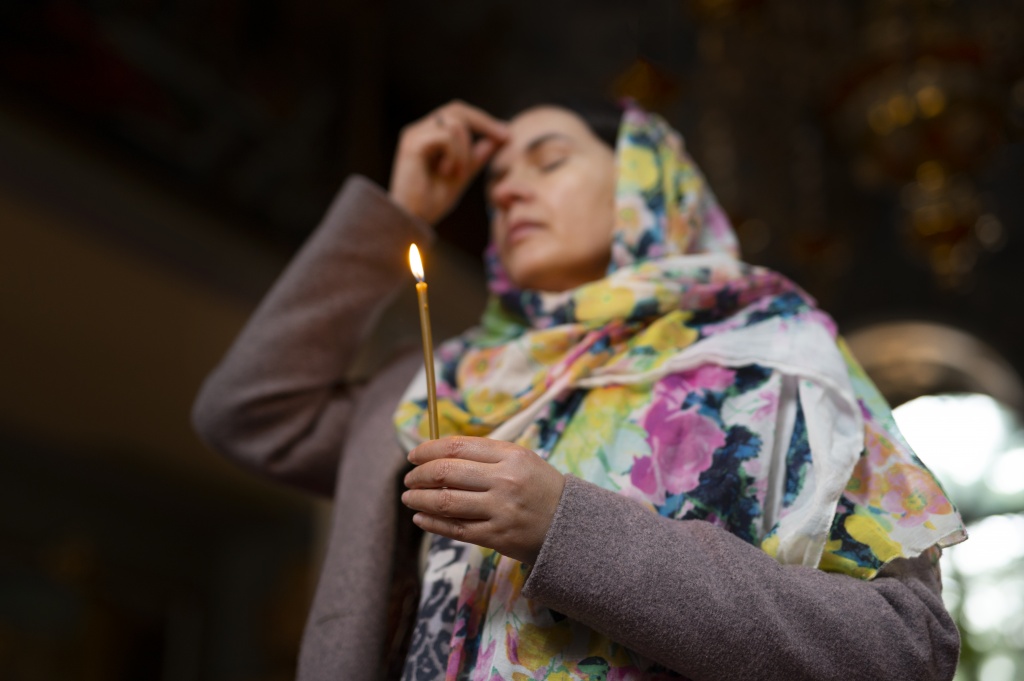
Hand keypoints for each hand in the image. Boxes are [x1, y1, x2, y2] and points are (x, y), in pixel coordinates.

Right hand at [388, 100, 508, 224]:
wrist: (412, 219)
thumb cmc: (430, 202)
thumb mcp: (461, 177)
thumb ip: (476, 158)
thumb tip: (496, 140)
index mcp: (428, 135)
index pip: (458, 114)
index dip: (483, 120)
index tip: (506, 134)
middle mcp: (419, 130)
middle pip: (457, 109)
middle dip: (484, 123)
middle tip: (503, 138)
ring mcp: (414, 135)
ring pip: (455, 124)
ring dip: (465, 150)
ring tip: (459, 172)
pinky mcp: (413, 144)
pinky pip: (446, 138)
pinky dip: (455, 155)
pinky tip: (446, 172)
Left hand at [402, 436, 565, 564]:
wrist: (571, 526)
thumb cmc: (540, 488)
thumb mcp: (521, 459)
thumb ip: (485, 454)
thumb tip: (439, 452)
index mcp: (511, 456)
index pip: (457, 447)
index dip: (428, 450)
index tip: (413, 455)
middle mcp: (505, 481)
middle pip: (447, 472)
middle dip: (419, 475)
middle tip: (409, 478)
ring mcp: (500, 510)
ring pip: (446, 502)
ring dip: (420, 498)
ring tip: (409, 497)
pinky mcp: (497, 536)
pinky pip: (456, 529)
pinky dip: (433, 522)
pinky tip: (420, 517)